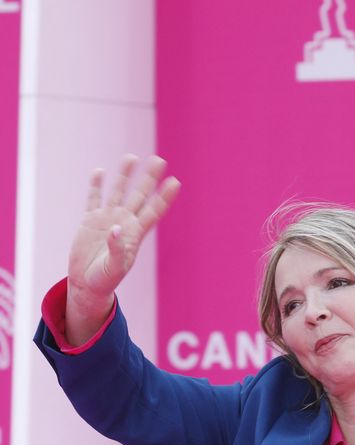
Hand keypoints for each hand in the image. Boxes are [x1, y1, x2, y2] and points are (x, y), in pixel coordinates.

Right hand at [68, 154, 180, 302]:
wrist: (87, 284)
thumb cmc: (105, 281)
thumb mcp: (114, 269)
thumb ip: (117, 250)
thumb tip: (115, 229)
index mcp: (135, 235)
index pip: (154, 212)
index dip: (164, 197)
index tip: (175, 182)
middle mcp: (124, 223)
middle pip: (140, 196)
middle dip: (149, 179)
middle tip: (159, 160)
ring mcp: (107, 219)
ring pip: (118, 192)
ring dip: (124, 175)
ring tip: (132, 158)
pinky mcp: (90, 221)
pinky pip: (94, 199)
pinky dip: (96, 186)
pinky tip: (100, 172)